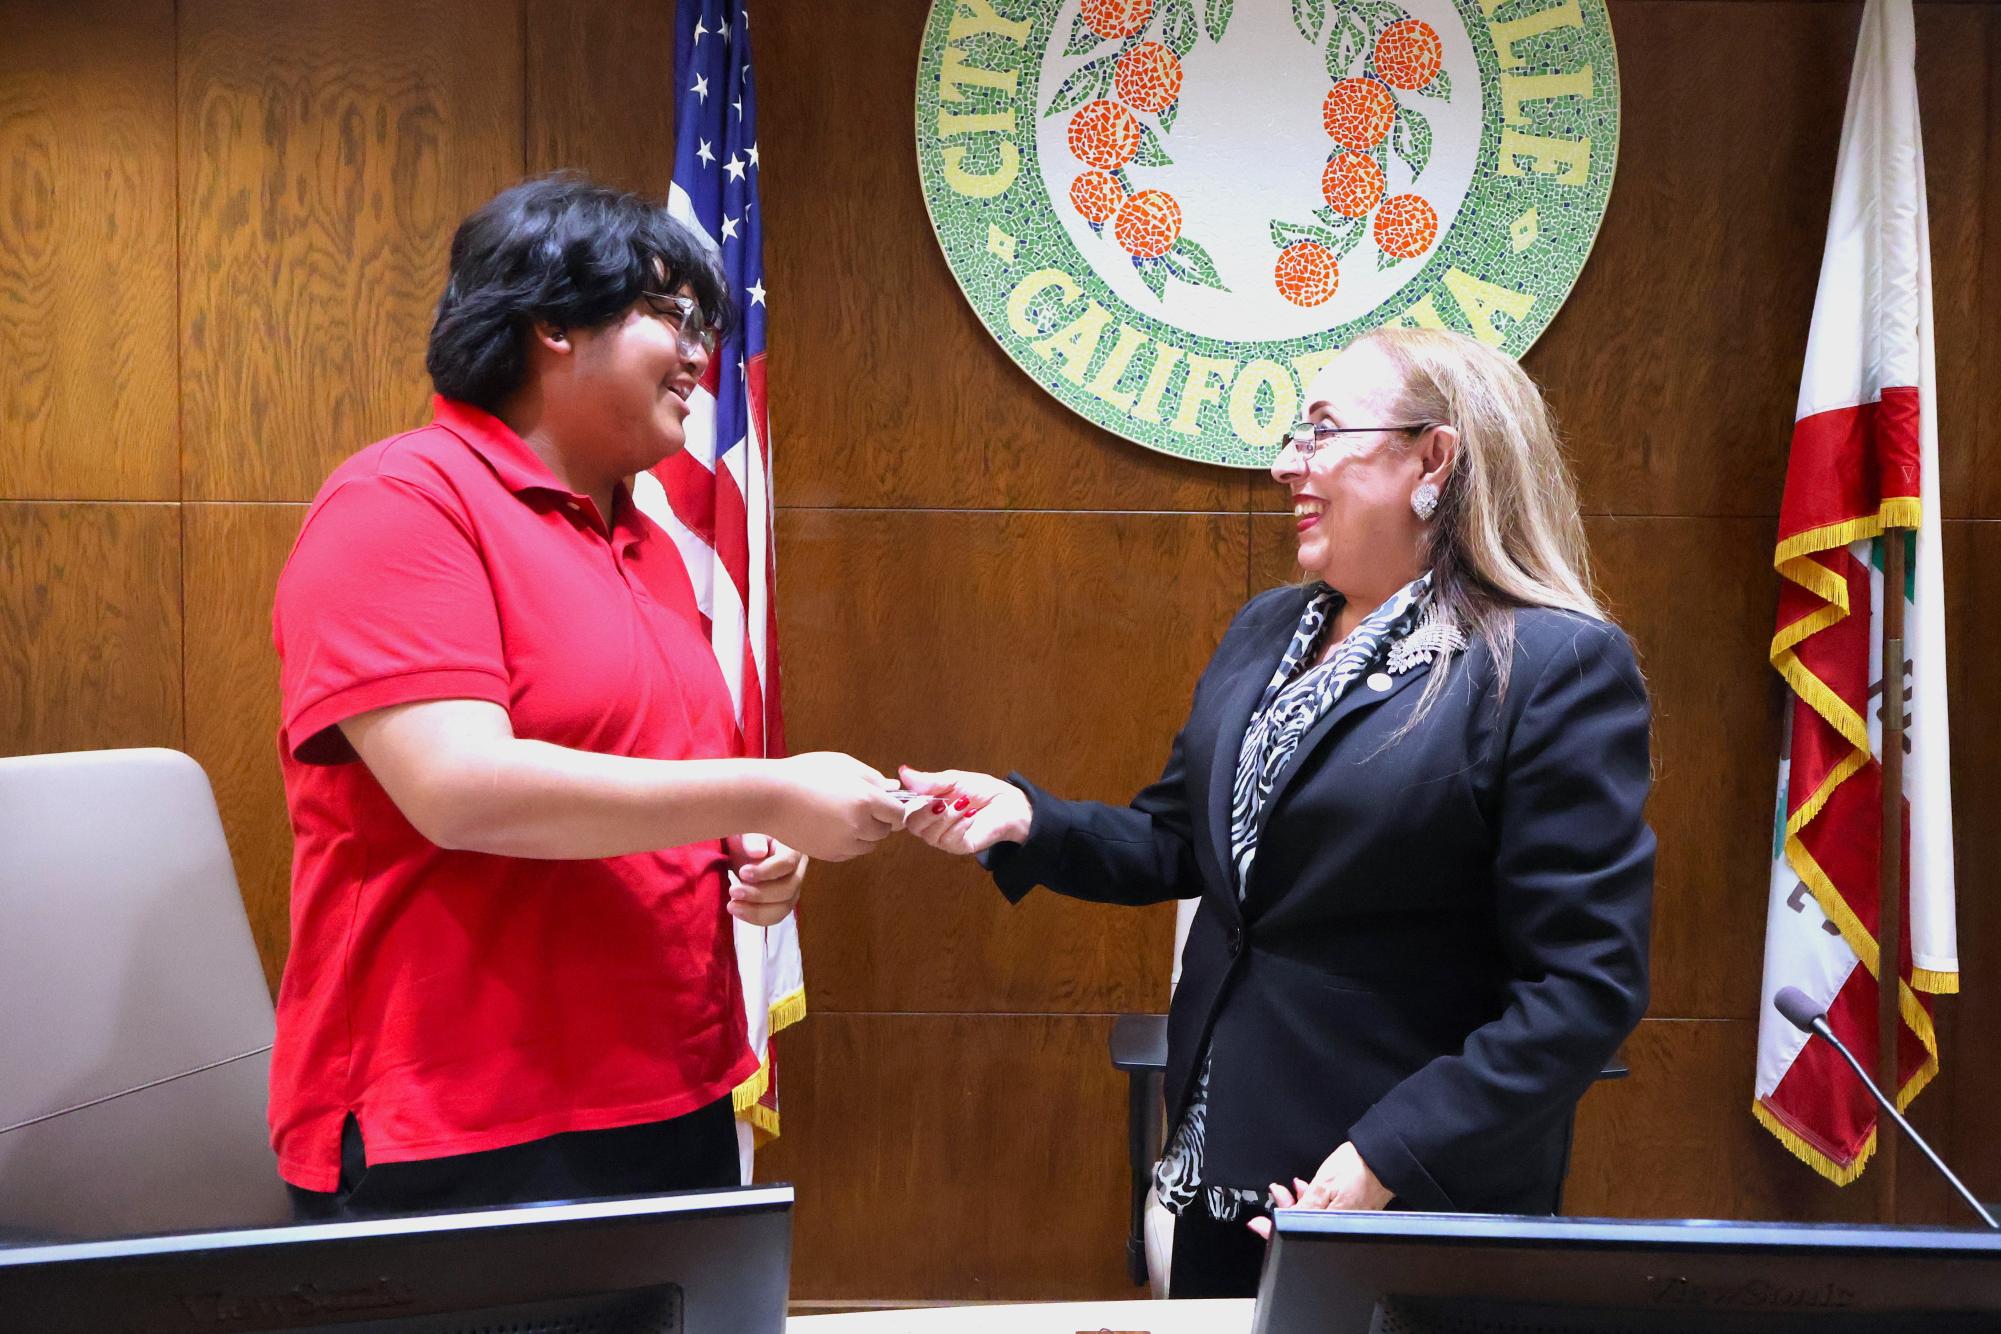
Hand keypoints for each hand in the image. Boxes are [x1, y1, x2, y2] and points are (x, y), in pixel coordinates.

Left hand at [725, 833, 806, 925]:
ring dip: (757, 911)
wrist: (744, 849)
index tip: (743, 873)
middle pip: (789, 888)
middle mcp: (798, 869)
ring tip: (732, 905)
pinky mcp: (783, 902)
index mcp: (792, 847)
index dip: (766, 871)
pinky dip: (757, 918)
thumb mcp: (746, 831)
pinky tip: (739, 912)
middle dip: (760, 894)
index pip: (788, 862)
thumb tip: (758, 852)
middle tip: (733, 891)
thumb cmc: (747, 836)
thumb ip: (751, 838)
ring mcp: (793, 887)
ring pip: (784, 907)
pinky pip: (776, 916)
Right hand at [764, 752, 903, 861]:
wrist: (769, 797)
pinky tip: (831, 826)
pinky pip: (851, 852)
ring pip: (869, 845)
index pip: (898, 814)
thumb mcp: (842, 764)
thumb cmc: (804, 774)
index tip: (884, 803)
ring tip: (842, 815)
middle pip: (885, 831)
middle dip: (878, 820)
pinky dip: (848, 843)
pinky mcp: (830, 855)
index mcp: (866, 799)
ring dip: (864, 834)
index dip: (893, 808)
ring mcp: (844, 843)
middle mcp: (860, 825)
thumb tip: (893, 788)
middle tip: (857, 805)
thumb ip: (872, 777)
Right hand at [897, 765, 1031, 855]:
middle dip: (925, 812)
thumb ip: (929, 780)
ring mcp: (946, 837)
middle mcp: (933, 824)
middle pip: (913, 826)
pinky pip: (949, 841)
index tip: (917, 792)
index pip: (905, 810)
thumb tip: (903, 772)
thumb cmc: (983, 791)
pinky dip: (959, 825)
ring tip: (963, 804)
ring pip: (930, 835)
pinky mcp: (960, 847)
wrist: (1009, 804)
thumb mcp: (954, 780)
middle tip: (941, 801)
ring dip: (946, 817)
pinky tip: (971, 816)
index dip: (906, 803)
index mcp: (928, 806)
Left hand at [1245, 1143, 1392, 1239]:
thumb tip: (1283, 1221)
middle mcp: (1340, 1227)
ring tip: (1291, 1187)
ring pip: (1314, 1217)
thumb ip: (1303, 1207)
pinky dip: (1313, 1201)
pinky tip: (1308, 1188)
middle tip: (1277, 1193)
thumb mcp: (1323, 1185)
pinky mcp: (1350, 1212)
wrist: (1382, 1157)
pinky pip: (1326, 1211)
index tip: (1258, 1224)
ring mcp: (1346, 1220)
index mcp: (1332, 1224)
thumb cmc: (1357, 1168)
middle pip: (1303, 1226)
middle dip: (1285, 1210)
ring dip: (1298, 1202)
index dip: (1273, 1230)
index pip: (1296, 1234)